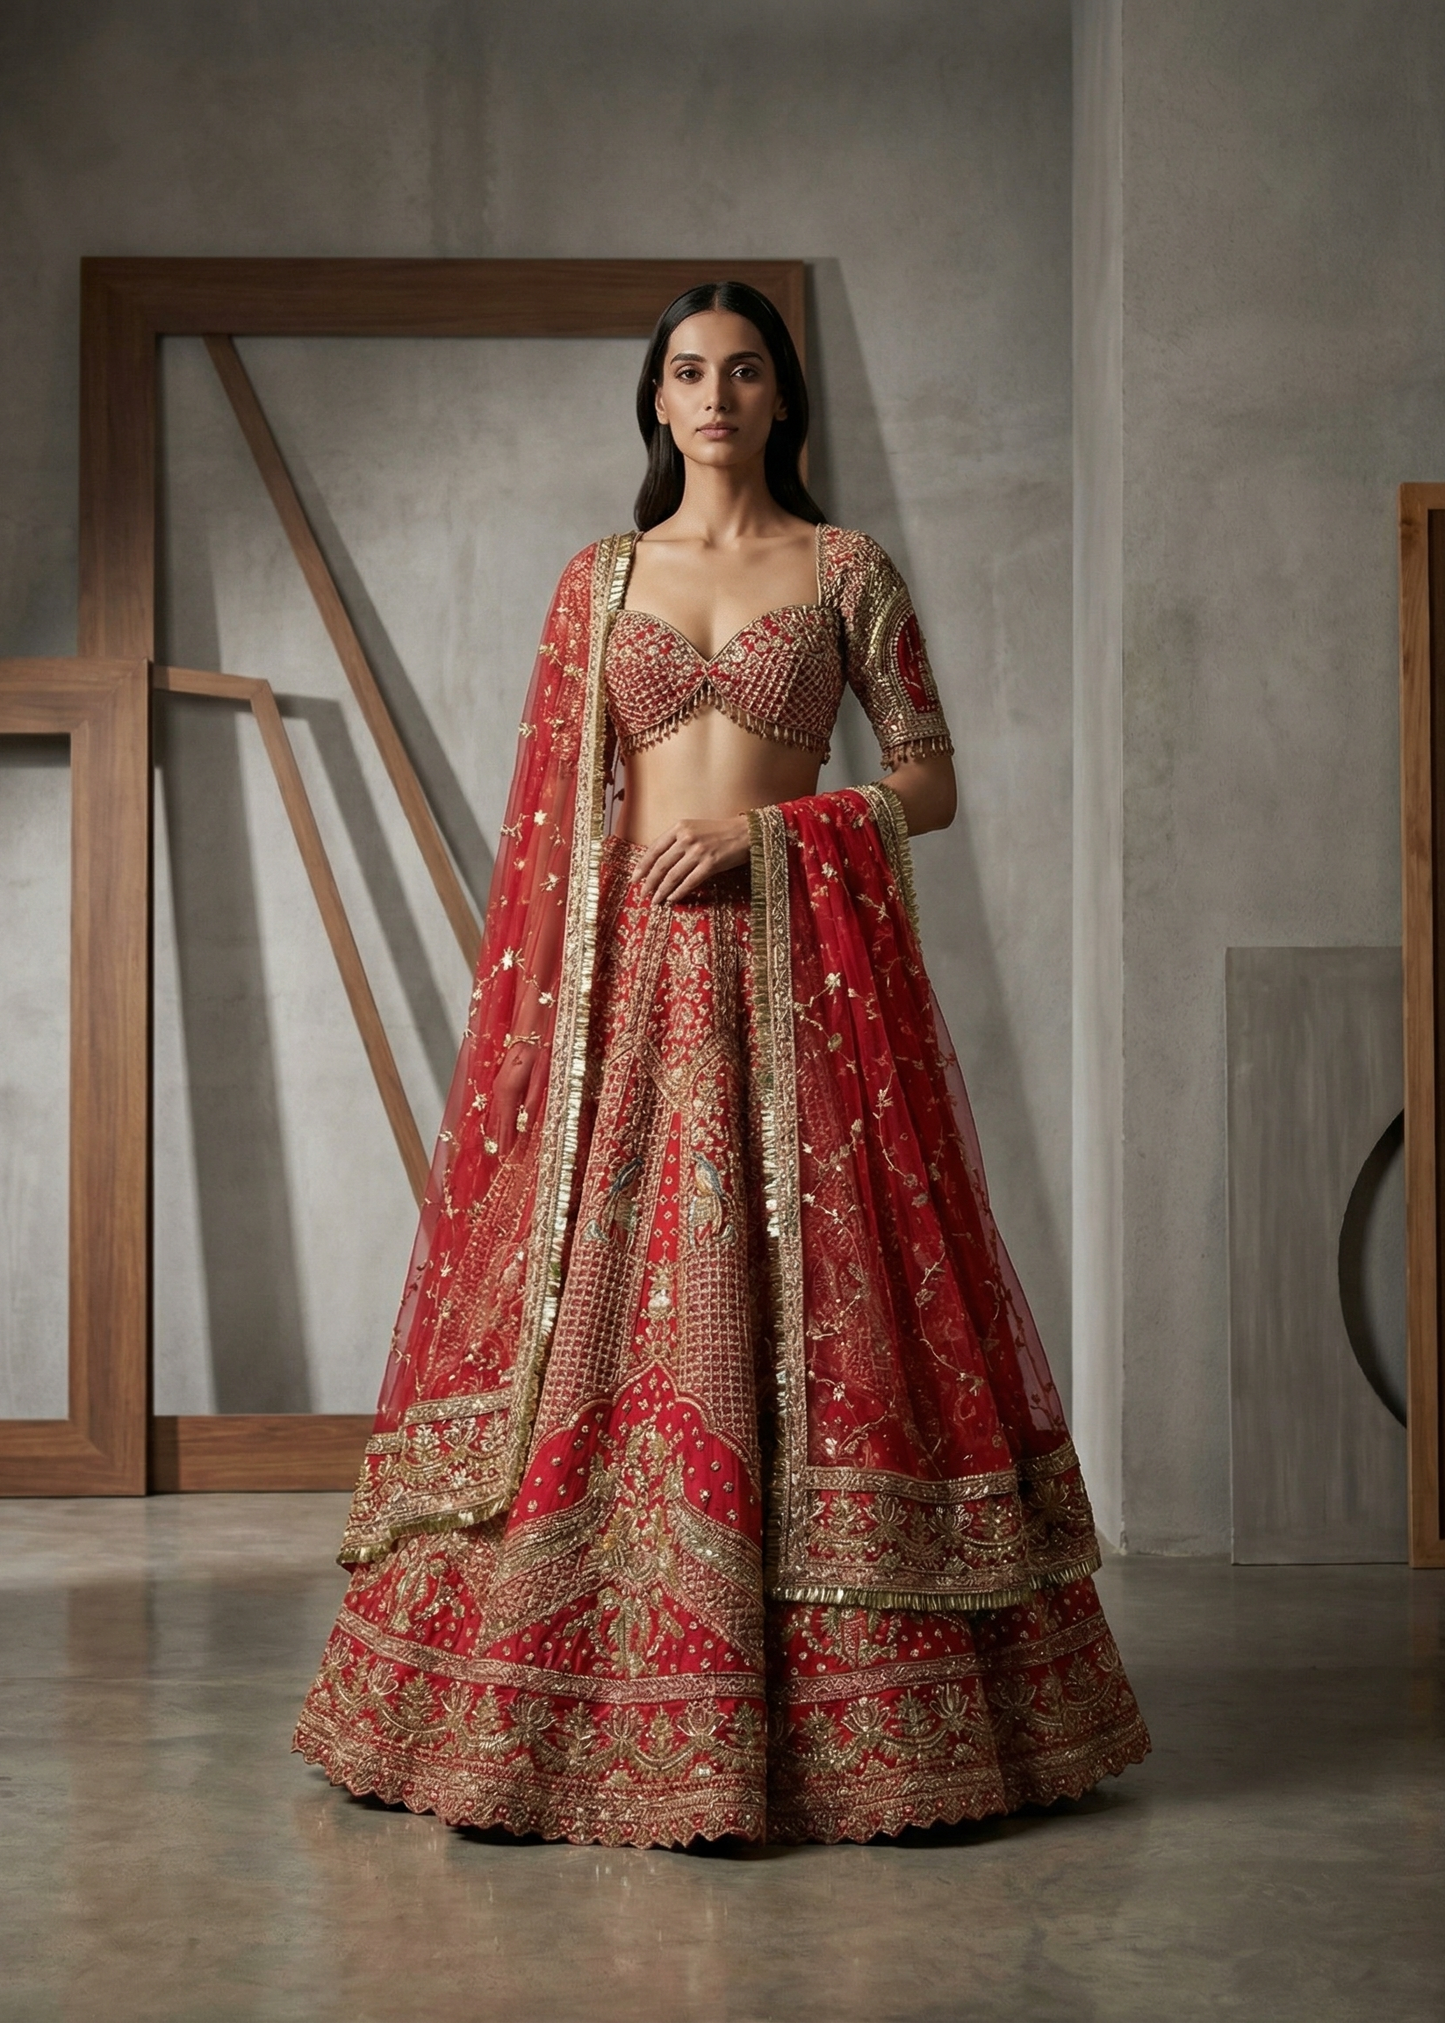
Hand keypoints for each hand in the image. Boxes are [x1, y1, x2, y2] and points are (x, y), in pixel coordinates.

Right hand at [485, 1038, 547, 1156]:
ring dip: (497, 1132)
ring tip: (497, 1149)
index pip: (506, 1126)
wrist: (533, 1029)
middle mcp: (499, 1090)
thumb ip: (533, 1103)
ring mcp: (499, 1085)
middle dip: (499, 1142)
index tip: (506, 1159)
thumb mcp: (542, 1079)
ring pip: (496, 1115)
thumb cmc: (541, 1051)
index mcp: (508, 1092)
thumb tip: (526, 1126)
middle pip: (498, 1123)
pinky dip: (498, 1119)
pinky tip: (499, 1125)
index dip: (506, 1144)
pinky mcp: (502, 1080)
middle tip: (499, 1161)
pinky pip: (498, 1105)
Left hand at [637, 815, 750, 903]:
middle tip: (642, 895)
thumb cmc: (720, 832)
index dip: (642, 866)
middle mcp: (687, 838)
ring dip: (662, 891)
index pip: (654, 849)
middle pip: (661, 864)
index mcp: (680, 827)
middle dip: (649, 882)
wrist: (747, 833)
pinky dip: (679, 892)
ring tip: (656, 901)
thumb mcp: (695, 828)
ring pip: (673, 875)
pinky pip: (689, 882)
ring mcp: (698, 851)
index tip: (634, 878)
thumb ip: (677, 840)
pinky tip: (672, 899)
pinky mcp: (711, 864)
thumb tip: (658, 861)